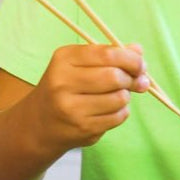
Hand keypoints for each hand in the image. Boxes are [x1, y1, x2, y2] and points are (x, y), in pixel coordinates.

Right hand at [30, 42, 150, 150]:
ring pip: (119, 98)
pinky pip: (118, 117)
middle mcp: (63, 82)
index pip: (107, 54)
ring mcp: (72, 108)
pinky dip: (122, 112)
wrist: (39, 123)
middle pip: (114, 76)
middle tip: (134, 81)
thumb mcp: (77, 64)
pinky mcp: (83, 128)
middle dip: (130, 78)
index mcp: (64, 59)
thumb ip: (108, 55)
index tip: (140, 64)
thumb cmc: (63, 87)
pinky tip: (111, 109)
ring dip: (125, 96)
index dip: (131, 58)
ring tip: (117, 95)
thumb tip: (139, 51)